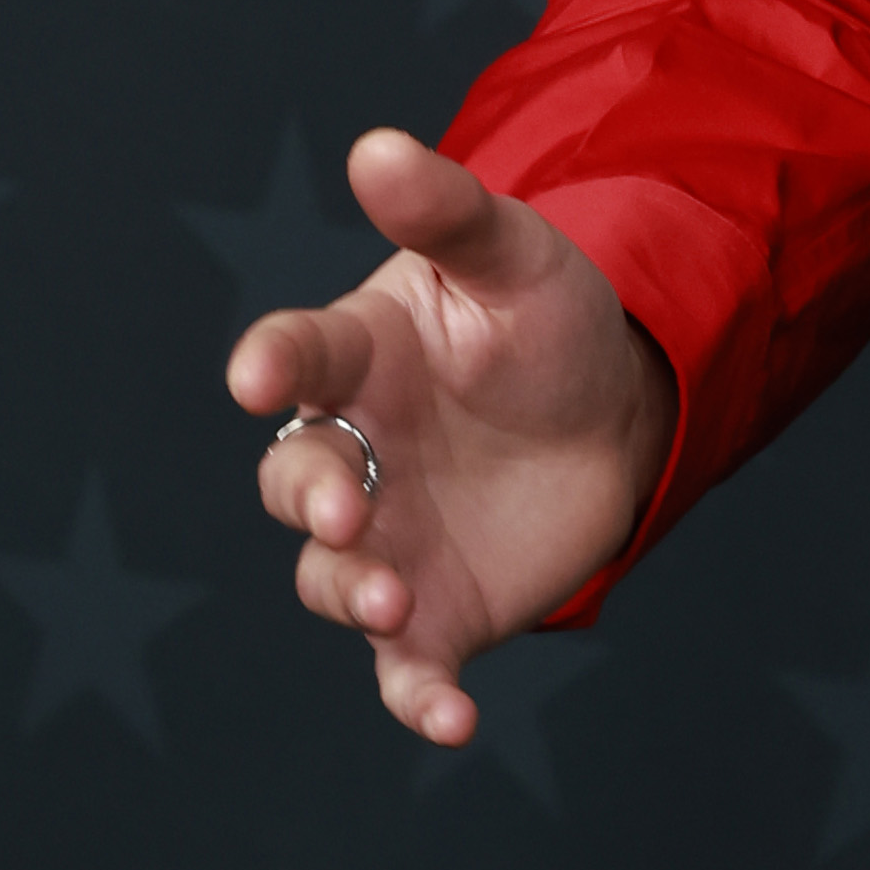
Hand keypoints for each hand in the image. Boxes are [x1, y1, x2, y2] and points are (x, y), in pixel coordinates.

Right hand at [226, 129, 673, 749]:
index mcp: (355, 361)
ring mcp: (385, 540)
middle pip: (296, 479)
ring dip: (352, 594)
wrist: (613, 414)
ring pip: (333, 580)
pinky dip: (418, 703)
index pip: (294, 358)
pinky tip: (452, 724)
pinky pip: (406, 670)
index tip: (257, 372)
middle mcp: (352, 455)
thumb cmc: (543, 321)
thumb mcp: (512, 256)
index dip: (270, 364)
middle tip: (349, 508)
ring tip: (392, 602)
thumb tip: (376, 145)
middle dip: (312, 496)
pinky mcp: (434, 614)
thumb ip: (448, 213)